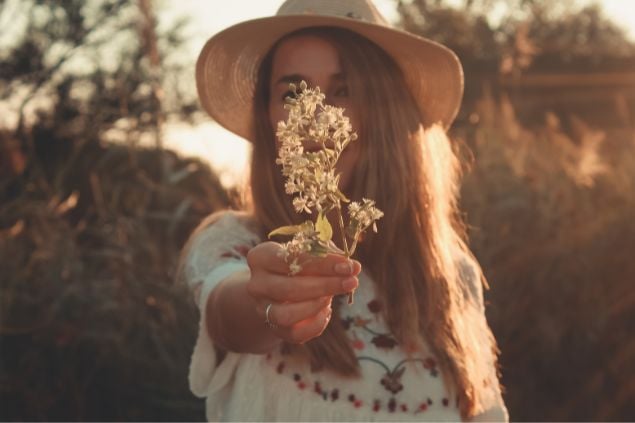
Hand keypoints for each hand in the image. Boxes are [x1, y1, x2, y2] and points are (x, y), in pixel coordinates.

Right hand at [246, 241, 360, 343]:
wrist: (277, 288)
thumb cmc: (298, 264)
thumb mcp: (308, 252)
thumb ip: (327, 255)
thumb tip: (351, 265)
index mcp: (261, 257)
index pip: (291, 259)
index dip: (323, 263)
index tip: (348, 265)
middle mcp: (257, 284)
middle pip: (290, 288)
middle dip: (326, 285)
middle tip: (352, 281)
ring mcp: (262, 309)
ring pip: (287, 315)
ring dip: (317, 306)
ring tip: (333, 296)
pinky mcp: (274, 328)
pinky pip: (295, 334)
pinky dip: (316, 324)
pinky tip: (327, 311)